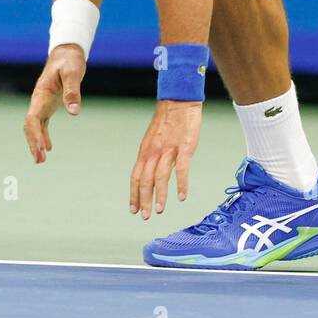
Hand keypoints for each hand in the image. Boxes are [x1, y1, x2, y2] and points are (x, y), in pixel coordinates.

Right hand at [23, 45, 86, 163]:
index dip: (35, 134)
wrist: (66, 52)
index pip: (33, 118)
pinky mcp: (48, 104)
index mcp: (41, 94)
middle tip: (40, 160)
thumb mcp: (73, 74)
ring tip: (41, 160)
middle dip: (33, 143)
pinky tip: (49, 148)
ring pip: (34, 126)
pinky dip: (43, 135)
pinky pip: (42, 122)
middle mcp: (38, 100)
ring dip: (36, 142)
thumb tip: (75, 113)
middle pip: (30, 125)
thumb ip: (72, 92)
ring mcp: (42, 102)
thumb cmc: (69, 61)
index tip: (41, 148)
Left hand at [130, 100, 201, 219]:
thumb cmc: (168, 120)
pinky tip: (182, 196)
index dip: (134, 194)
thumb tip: (150, 171)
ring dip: (159, 196)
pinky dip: (181, 184)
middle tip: (145, 216)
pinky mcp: (184, 148)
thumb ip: (151, 155)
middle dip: (144, 200)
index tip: (133, 209)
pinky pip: (181, 169)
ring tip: (160, 211)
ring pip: (160, 177)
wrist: (179, 101)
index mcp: (145, 151)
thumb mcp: (153, 138)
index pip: (135, 176)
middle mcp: (153, 152)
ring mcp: (168, 150)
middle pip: (145, 180)